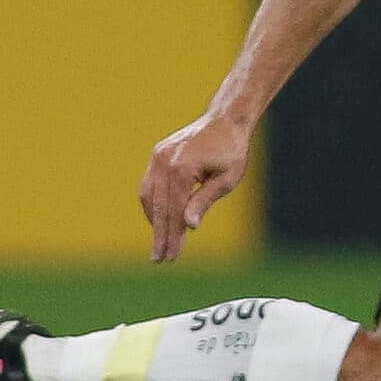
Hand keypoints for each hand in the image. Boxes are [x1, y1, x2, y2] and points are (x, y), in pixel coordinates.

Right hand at [139, 112, 250, 262]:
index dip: (172, 237)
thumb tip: (189, 227)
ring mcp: (158, 157)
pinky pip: (150, 184)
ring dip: (153, 221)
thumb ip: (204, 202)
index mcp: (181, 169)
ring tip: (161, 243)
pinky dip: (152, 204)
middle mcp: (164, 162)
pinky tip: (160, 219)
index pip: (173, 212)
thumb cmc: (231, 151)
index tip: (171, 258)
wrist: (226, 120)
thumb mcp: (225, 179)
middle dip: (160, 235)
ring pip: (148, 196)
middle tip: (160, 260)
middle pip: (158, 207)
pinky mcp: (157, 154)